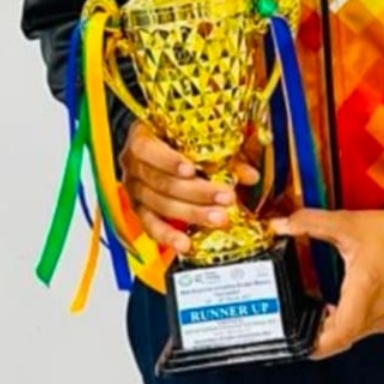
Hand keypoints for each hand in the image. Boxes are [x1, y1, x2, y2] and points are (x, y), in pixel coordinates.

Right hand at [120, 121, 259, 256]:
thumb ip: (224, 156)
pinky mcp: (140, 212)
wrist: (155, 154)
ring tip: (218, 218)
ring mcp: (136, 191)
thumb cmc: (177, 141)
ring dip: (192, 213)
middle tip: (225, 197)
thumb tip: (250, 176)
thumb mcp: (199, 142)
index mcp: (141, 138)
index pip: (148, 149)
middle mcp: (133, 166)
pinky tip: (185, 244)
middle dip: (197, 192)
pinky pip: (151, 226)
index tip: (192, 170)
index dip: (169, 161)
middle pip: (162, 182)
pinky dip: (169, 236)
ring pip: (161, 205)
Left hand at [270, 208, 383, 359]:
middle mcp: (379, 308)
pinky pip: (364, 330)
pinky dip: (349, 324)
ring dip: (335, 329)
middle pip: (342, 337)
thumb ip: (311, 223)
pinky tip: (339, 308)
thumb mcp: (347, 223)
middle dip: (319, 333)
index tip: (299, 342)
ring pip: (353, 335)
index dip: (317, 344)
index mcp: (366, 288)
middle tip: (300, 322)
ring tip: (317, 313)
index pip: (340, 333)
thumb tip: (283, 224)